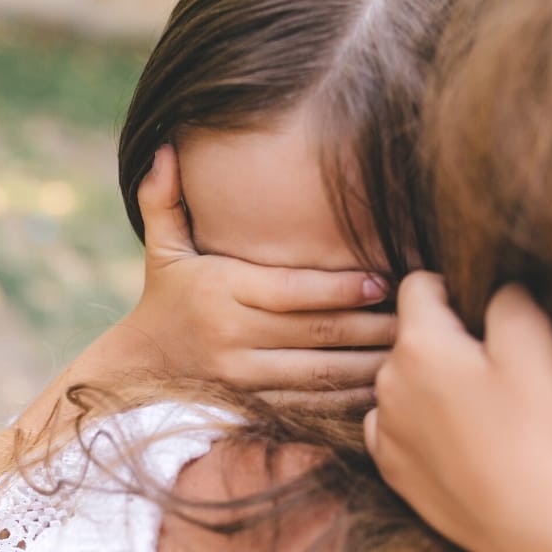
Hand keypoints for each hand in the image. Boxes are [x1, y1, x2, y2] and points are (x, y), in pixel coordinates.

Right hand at [120, 145, 395, 410]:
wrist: (137, 368)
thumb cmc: (165, 296)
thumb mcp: (160, 247)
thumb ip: (163, 198)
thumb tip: (164, 146)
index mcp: (222, 291)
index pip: (293, 291)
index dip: (342, 288)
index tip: (383, 281)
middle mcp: (234, 336)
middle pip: (316, 333)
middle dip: (371, 327)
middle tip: (414, 317)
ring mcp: (244, 376)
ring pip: (320, 374)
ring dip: (368, 365)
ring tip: (408, 351)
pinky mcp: (254, 405)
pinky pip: (310, 404)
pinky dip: (347, 399)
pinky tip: (379, 387)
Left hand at [364, 273, 551, 551]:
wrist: (532, 519)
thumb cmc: (535, 426)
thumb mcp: (533, 340)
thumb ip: (506, 296)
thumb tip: (494, 287)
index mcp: (418, 344)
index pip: (417, 285)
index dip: (452, 289)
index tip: (483, 316)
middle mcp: (387, 383)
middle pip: (410, 338)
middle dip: (444, 341)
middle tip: (492, 371)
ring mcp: (385, 430)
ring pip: (402, 385)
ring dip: (429, 386)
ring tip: (479, 413)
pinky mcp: (392, 470)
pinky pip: (397, 429)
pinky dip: (419, 427)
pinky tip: (458, 442)